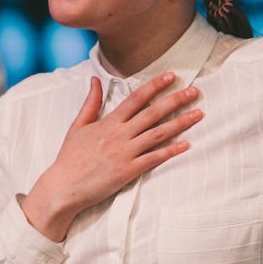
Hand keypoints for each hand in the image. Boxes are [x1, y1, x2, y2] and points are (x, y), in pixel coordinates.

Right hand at [20, 72, 202, 240]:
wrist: (63, 187)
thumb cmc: (70, 157)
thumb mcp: (78, 125)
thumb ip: (91, 102)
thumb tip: (96, 79)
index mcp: (108, 122)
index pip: (136, 98)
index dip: (155, 86)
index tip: (172, 76)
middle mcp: (119, 135)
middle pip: (153, 113)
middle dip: (175, 100)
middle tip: (195, 91)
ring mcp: (125, 153)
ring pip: (158, 134)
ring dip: (180, 123)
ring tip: (199, 114)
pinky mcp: (128, 171)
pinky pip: (154, 159)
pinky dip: (171, 151)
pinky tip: (187, 145)